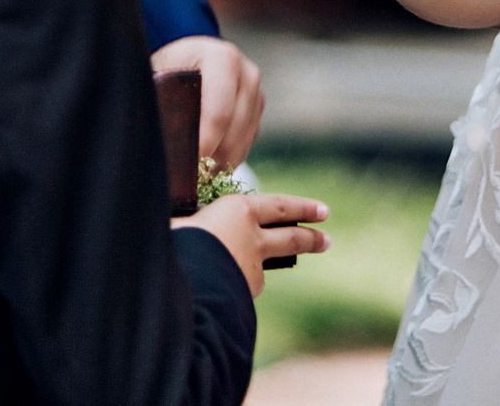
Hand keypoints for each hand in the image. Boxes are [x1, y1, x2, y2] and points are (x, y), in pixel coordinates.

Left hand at [149, 36, 263, 170]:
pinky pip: (247, 144)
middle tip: (187, 177)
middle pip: (234, 131)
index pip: (219, 113)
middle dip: (211, 157)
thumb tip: (156, 145)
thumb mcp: (159, 77)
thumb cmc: (167, 67)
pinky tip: (206, 163)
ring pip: (243, 142)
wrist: (186, 57)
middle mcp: (246, 74)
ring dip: (220, 162)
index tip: (186, 167)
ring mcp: (256, 92)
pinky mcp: (257, 109)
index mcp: (221, 59)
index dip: (203, 144)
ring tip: (194, 173)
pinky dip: (228, 159)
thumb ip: (161, 104)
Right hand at [173, 191, 328, 296]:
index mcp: (237, 211)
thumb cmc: (172, 242)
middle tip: (326, 240)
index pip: (279, 206)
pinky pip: (240, 286)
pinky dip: (233, 286)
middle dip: (310, 238)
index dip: (302, 207)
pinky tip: (217, 289)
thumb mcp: (179, 222)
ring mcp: (250, 269)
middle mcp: (252, 238)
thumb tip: (187, 222)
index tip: (322, 210)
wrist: (177, 284)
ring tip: (260, 271)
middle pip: (290, 237)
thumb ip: (193, 221)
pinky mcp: (242, 292)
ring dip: (269, 269)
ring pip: (265, 266)